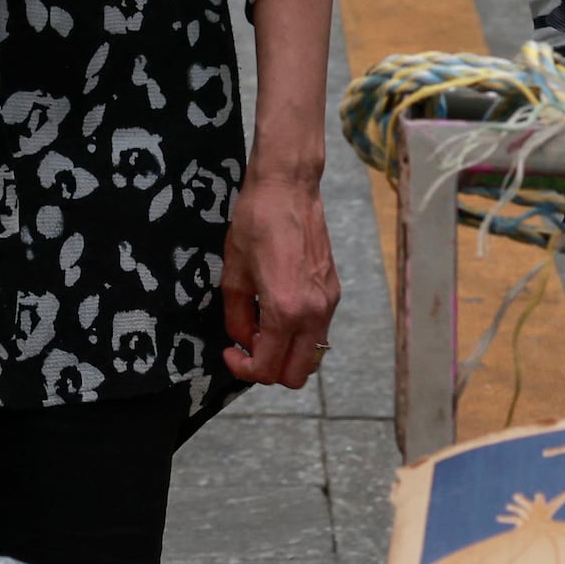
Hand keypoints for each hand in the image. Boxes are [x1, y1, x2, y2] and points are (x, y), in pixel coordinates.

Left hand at [220, 153, 340, 387]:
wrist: (288, 188)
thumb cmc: (255, 224)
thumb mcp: (233, 274)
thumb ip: (236, 317)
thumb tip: (243, 341)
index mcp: (285, 311)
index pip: (269, 368)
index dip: (244, 368)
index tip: (230, 352)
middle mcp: (313, 313)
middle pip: (297, 374)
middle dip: (269, 370)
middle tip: (248, 347)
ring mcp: (328, 304)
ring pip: (312, 356)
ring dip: (287, 354)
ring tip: (263, 329)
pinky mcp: (334, 292)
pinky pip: (318, 332)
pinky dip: (299, 336)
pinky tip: (279, 312)